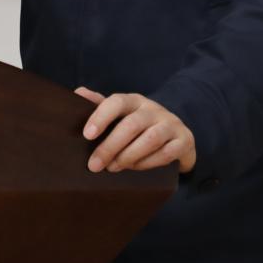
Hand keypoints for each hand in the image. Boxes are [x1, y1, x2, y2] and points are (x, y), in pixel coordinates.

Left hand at [74, 87, 196, 174]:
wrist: (176, 135)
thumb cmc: (139, 127)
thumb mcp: (121, 115)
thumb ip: (100, 105)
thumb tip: (78, 93)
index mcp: (134, 101)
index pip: (117, 102)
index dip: (101, 116)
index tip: (87, 135)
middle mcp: (153, 109)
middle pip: (132, 124)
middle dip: (110, 147)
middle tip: (94, 165)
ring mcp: (171, 123)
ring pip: (150, 139)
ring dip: (129, 156)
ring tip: (113, 168)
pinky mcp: (184, 140)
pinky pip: (167, 153)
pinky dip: (148, 163)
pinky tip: (135, 169)